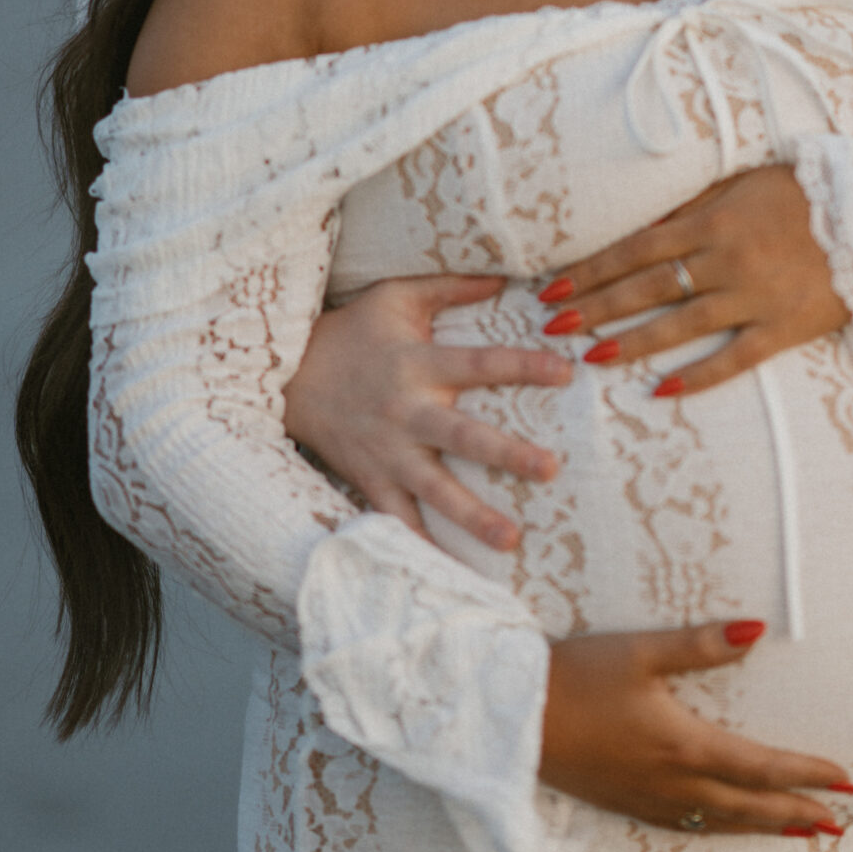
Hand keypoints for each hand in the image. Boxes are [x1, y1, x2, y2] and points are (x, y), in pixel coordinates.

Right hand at [283, 277, 569, 552]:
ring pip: (433, 489)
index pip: (480, 363)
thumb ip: (451, 287)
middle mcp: (406, 412)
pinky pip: (397, 520)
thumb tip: (505, 276)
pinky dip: (420, 547)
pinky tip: (452, 575)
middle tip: (550, 469)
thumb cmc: (352, 332)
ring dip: (472, 515)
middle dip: (506, 454)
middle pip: (461, 436)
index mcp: (418, 363)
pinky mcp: (369, 480)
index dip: (522, 366)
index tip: (565, 372)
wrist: (286, 375)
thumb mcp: (396, 298)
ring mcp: (387, 452)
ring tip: (511, 540)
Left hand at [540, 164, 849, 395]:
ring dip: (631, 341)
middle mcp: (728, 258)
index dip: (592, 269)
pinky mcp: (784, 328)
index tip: (553, 288)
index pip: (637, 247)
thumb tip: (644, 226)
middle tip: (552, 327)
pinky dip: (697, 376)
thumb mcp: (746, 182)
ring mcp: (755, 296)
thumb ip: (695, 202)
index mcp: (715, 218)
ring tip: (590, 357)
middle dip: (595, 306)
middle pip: (647, 286)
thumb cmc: (808, 194)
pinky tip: (660, 391)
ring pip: (680, 324)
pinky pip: (734, 358)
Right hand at [540, 621, 852, 834]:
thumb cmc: (576, 678)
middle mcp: (673, 782)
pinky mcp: (625, 803)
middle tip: (838, 824)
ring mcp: (648, 799)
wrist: (515, 722)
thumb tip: (757, 629)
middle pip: (749, 805)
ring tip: (799, 832)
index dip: (807, 774)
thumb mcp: (640, 652)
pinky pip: (687, 826)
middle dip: (797, 813)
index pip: (762, 766)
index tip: (845, 779)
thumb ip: (701, 645)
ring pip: (720, 822)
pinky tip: (724, 826)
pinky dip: (720, 829)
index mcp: (684, 745)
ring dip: (763, 827)